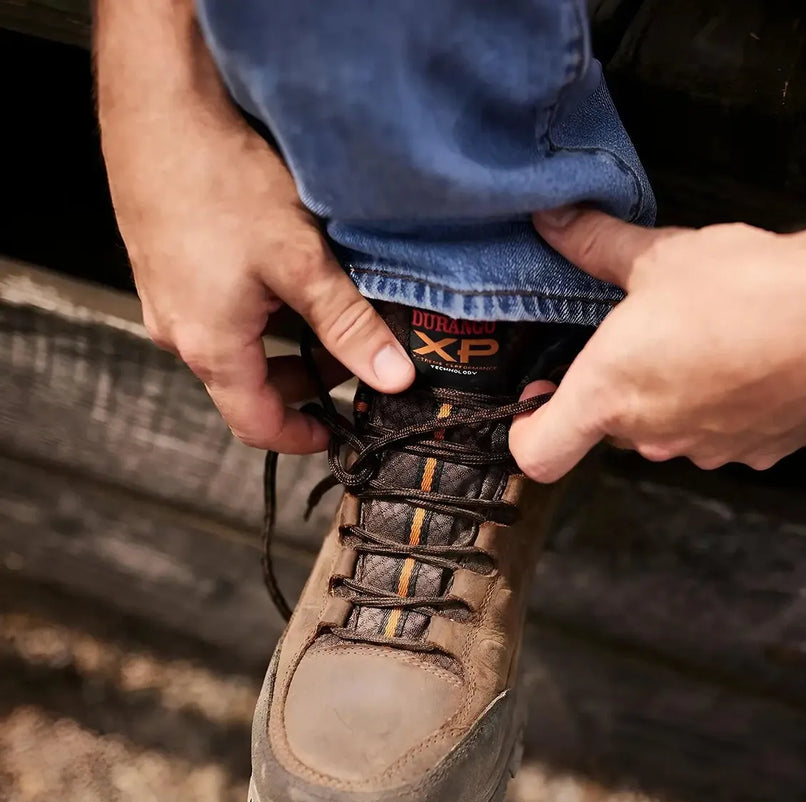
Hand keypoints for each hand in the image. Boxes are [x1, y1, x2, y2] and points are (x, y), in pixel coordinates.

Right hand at [95, 1, 413, 453]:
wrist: (159, 106)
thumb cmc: (218, 181)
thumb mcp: (301, 263)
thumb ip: (350, 326)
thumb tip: (393, 377)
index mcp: (210, 347)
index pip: (257, 426)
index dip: (301, 438)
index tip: (336, 432)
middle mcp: (179, 332)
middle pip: (249, 386)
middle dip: (304, 382)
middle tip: (349, 360)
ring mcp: (167, 298)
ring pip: (236, 347)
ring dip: (284, 344)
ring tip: (328, 313)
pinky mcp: (166, 266)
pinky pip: (217, 311)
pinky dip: (259, 313)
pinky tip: (287, 277)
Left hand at [510, 205, 805, 480]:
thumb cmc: (750, 285)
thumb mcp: (660, 255)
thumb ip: (597, 244)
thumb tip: (553, 220)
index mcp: (610, 395)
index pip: (539, 452)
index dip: (528, 431)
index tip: (538, 400)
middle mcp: (652, 436)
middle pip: (610, 430)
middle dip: (617, 391)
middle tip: (640, 338)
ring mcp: (707, 450)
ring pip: (669, 431)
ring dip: (673, 397)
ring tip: (706, 340)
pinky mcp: (758, 454)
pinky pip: (721, 434)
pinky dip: (723, 407)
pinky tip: (749, 363)